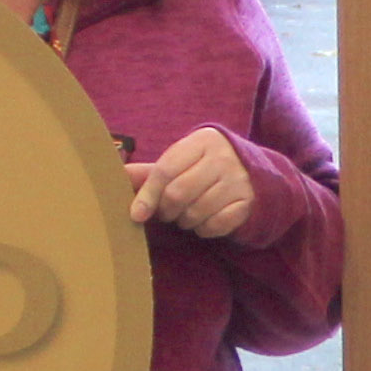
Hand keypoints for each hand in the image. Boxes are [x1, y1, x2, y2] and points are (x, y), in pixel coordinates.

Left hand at [125, 126, 257, 241]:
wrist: (254, 171)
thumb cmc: (206, 166)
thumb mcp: (181, 160)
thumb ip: (150, 171)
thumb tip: (117, 176)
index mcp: (202, 141)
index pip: (165, 170)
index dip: (147, 194)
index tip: (136, 214)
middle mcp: (222, 158)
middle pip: (178, 194)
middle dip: (166, 210)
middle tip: (167, 212)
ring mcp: (238, 180)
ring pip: (196, 212)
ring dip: (184, 221)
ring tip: (187, 214)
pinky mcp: (248, 202)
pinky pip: (215, 225)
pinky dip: (204, 229)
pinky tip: (204, 220)